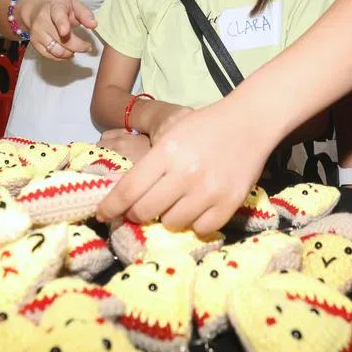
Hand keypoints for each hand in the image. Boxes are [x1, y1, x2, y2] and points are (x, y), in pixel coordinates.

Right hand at [15, 0, 95, 60]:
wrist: (34, 9)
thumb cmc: (58, 7)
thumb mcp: (73, 4)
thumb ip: (85, 14)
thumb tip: (94, 25)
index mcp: (55, 7)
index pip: (58, 16)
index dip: (62, 25)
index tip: (65, 32)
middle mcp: (43, 21)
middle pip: (62, 39)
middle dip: (79, 46)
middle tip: (87, 47)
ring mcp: (37, 33)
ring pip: (57, 51)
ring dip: (71, 53)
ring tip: (76, 48)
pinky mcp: (35, 44)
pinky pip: (50, 56)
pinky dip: (62, 57)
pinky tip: (67, 51)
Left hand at [97, 101, 277, 234]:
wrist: (249, 123)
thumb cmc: (204, 126)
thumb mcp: (170, 135)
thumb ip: (149, 164)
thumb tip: (125, 197)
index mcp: (166, 152)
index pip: (128, 189)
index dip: (110, 207)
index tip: (102, 215)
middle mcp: (185, 174)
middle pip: (145, 211)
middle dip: (137, 213)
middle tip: (141, 208)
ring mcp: (208, 191)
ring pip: (171, 223)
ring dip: (167, 216)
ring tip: (176, 202)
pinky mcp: (229, 204)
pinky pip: (199, 228)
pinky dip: (195, 222)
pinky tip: (197, 207)